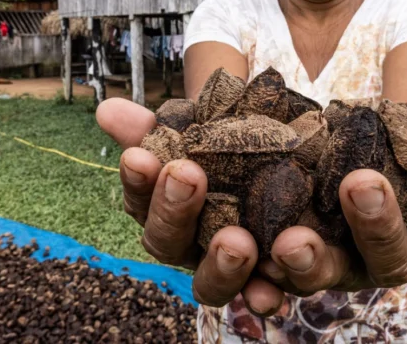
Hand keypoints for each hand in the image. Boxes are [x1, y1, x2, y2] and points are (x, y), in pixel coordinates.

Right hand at [96, 98, 406, 315]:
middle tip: (233, 230)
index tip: (167, 165)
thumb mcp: (228, 134)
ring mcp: (351, 261)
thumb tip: (107, 113)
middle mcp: (282, 267)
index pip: (175, 244)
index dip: (165, 210)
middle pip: (236, 282)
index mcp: (227, 241)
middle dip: (228, 257)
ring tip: (352, 184)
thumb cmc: (279, 153)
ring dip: (344, 239)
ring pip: (341, 271)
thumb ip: (174, 128)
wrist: (367, 151)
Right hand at [96, 98, 276, 312]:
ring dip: (221, 265)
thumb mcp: (210, 130)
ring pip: (211, 284)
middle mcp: (191, 248)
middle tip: (187, 175)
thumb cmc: (239, 154)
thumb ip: (163, 125)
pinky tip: (273, 290)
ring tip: (237, 241)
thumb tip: (107, 109)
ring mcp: (229, 272)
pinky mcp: (274, 285)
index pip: (141, 199)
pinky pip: (265, 298)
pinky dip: (266, 296)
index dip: (138, 180)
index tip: (139, 155)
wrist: (299, 171)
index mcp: (168, 210)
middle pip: (168, 243)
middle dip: (175, 210)